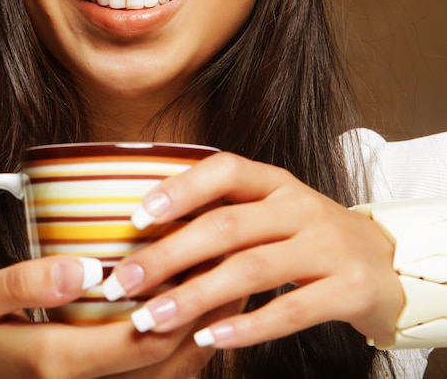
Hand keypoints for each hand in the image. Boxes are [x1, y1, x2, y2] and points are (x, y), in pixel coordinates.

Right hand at [0, 256, 215, 377]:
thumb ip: (24, 283)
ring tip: (228, 293)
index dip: (181, 303)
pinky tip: (192, 319)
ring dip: (201, 336)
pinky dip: (181, 352)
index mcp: (58, 361)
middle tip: (232, 272)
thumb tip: (83, 269)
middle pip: (165, 361)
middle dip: (204, 319)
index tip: (207, 262)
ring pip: (166, 376)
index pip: (140, 337)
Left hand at [101, 152, 404, 348]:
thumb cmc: (307, 235)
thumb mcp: (271, 212)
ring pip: (250, 270)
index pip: (223, 171)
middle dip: (168, 255)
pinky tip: (209, 339)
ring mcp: (327, 246)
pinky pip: (291, 310)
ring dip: (195, 297)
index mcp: (275, 181)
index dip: (178, 191)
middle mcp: (299, 206)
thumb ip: (224, 217)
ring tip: (152, 320)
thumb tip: (149, 238)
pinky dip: (246, 327)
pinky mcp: (348, 288)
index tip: (134, 219)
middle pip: (226, 226)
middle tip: (123, 283)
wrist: (386, 262)